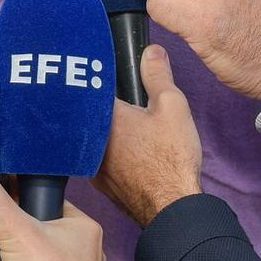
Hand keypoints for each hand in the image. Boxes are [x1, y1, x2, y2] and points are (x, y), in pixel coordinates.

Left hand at [94, 45, 202, 226]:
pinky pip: (96, 157)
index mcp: (103, 116)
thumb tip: (151, 53)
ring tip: (128, 127)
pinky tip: (128, 151)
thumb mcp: (172, 106)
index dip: (98, 78)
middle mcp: (89, 140)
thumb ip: (158, 74)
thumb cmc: (171, 160)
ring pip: (91, 137)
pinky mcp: (98, 181)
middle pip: (88, 113)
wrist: (171, 206)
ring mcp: (90, 162)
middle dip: (100, 105)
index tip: (107, 72)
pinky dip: (107, 151)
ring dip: (103, 130)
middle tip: (123, 102)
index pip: (90, 87)